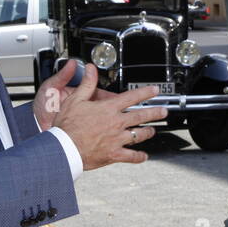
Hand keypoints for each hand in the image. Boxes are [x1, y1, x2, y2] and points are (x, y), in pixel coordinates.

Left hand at [33, 59, 124, 129]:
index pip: (99, 92)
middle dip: (117, 108)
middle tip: (128, 110)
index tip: (121, 96)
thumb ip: (62, 76)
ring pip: (104, 118)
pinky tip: (113, 134)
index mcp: (79, 95)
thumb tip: (72, 63)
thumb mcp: (50, 88)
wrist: (35, 125)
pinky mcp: (83, 131)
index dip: (111, 94)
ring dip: (113, 120)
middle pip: (105, 106)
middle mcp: (84, 107)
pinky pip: (98, 131)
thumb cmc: (42, 107)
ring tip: (124, 122)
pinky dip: (106, 132)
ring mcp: (84, 120)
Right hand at [50, 62, 168, 168]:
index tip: (154, 90)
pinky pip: (131, 156)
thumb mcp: (75, 100)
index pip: (132, 97)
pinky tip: (144, 156)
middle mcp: (116, 123)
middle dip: (155, 113)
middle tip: (163, 111)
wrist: (64, 148)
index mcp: (108, 109)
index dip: (146, 92)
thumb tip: (92, 69)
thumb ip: (87, 84)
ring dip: (148, 132)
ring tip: (153, 130)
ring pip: (139, 135)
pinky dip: (139, 157)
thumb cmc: (68, 126)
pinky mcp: (114, 154)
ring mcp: (117, 139)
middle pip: (141, 116)